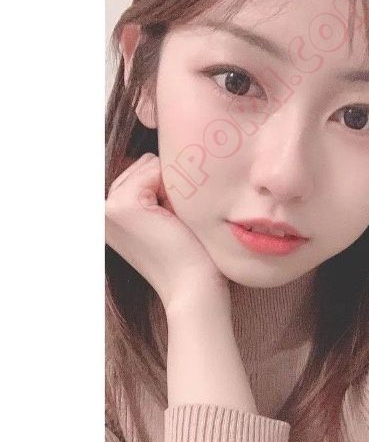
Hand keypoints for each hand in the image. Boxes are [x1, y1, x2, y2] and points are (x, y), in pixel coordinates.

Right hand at [105, 153, 227, 310]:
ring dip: (172, 190)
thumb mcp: (168, 216)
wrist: (193, 286)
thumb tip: (165, 155)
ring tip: (173, 224)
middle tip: (174, 226)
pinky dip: (173, 190)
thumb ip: (157, 189)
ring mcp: (108, 208)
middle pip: (146, 165)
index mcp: (111, 215)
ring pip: (150, 166)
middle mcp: (102, 211)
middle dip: (169, 187)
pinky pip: (155, 170)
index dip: (169, 191)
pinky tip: (172, 221)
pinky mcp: (123, 206)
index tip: (171, 226)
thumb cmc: (192, 255)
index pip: (144, 171)